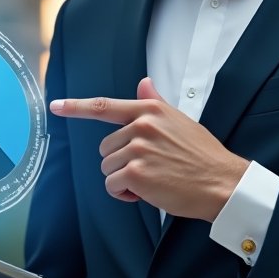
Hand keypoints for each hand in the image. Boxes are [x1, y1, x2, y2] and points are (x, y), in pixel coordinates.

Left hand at [50, 77, 249, 221]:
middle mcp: (142, 125)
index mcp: (150, 110)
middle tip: (150, 168)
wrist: (222, 182)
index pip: (105, 105)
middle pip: (106, 147)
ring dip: (124, 180)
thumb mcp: (180, 120)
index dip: (76, 106)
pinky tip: (148, 192)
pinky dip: (125, 194)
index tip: (56, 106)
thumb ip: (156, 103)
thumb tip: (144, 83)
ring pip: (108, 168)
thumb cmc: (203, 155)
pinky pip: (113, 185)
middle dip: (122, 162)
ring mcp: (138, 148)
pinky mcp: (135, 172)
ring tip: (153, 179)